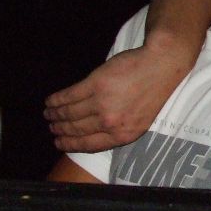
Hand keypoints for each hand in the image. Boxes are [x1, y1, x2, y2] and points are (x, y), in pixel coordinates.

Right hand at [44, 42, 190, 151]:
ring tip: (49, 114)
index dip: (70, 145)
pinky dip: (57, 99)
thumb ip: (119, 128)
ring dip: (56, 114)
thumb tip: (95, 133)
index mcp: (124, 134)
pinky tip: (51, 100)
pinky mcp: (96, 84)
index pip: (89, 145)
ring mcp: (102, 103)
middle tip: (52, 128)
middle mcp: (111, 123)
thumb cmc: (154, 91)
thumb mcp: (141, 120)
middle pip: (77, 129)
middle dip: (61, 130)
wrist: (161, 66)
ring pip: (71, 113)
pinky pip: (70, 95)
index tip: (59, 144)